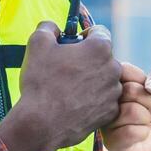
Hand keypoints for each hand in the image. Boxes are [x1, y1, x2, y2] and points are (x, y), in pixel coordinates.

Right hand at [0, 22, 121, 150]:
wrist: (41, 124)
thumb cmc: (41, 82)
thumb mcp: (37, 44)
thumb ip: (48, 27)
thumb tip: (53, 27)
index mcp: (100, 48)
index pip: (99, 32)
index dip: (84, 36)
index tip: (73, 45)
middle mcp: (113, 68)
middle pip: (103, 57)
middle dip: (88, 60)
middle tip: (67, 69)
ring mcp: (113, 93)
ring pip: (105, 79)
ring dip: (92, 80)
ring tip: (69, 89)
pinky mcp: (110, 113)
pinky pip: (104, 100)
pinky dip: (93, 100)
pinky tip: (74, 104)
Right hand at [102, 63, 150, 150]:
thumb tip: (149, 87)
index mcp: (112, 85)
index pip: (124, 70)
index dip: (141, 80)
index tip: (145, 89)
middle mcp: (104, 103)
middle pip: (129, 90)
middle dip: (147, 99)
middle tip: (145, 108)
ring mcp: (106, 123)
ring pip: (132, 111)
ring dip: (146, 117)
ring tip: (142, 122)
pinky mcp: (111, 142)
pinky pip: (132, 132)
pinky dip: (143, 133)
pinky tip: (139, 135)